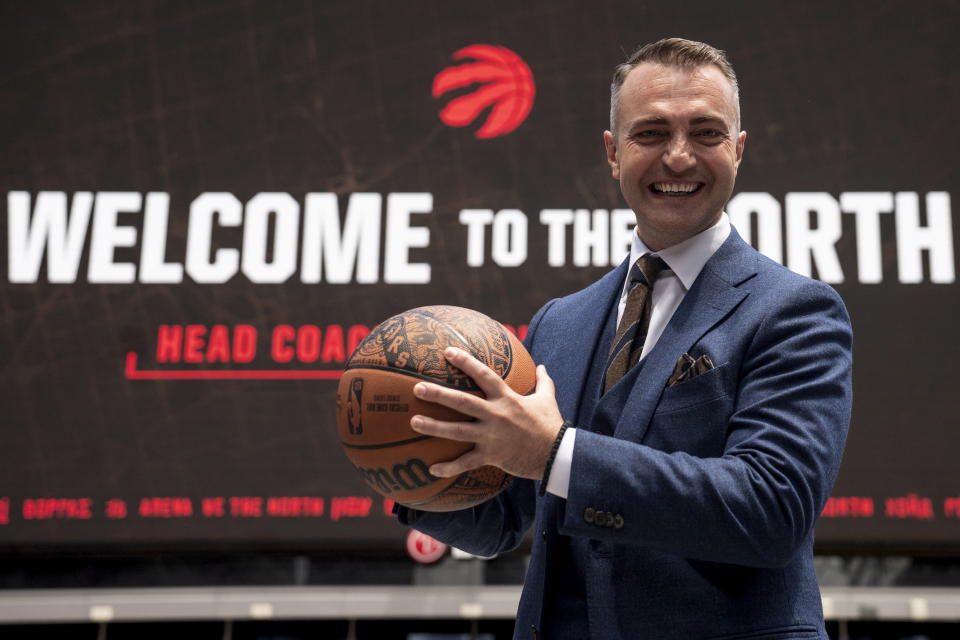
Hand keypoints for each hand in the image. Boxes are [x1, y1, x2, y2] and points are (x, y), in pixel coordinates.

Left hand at [409, 346, 563, 479]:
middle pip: (462, 402)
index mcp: (507, 398)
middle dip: (438, 394)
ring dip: (434, 426)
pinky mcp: (491, 456)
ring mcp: (491, 436)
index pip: (484, 375)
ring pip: (457, 431)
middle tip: (417, 388)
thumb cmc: (552, 425)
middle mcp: (496, 415)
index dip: (466, 362)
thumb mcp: (548, 399)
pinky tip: (431, 469)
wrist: (557, 455)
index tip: (447, 352)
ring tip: (413, 421)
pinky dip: (449, 467)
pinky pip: (466, 462)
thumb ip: (543, 382)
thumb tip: (543, 366)